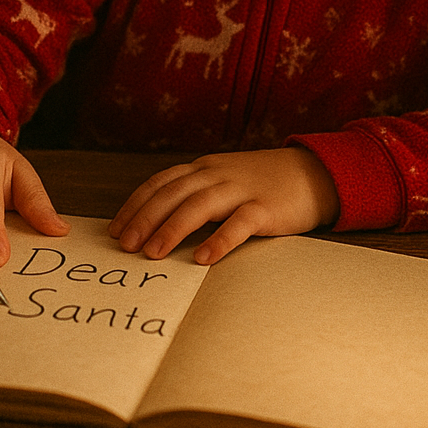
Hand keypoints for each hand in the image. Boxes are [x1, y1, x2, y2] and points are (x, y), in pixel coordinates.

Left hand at [108, 147, 340, 264]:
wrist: (312, 173)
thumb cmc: (261, 184)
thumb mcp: (223, 180)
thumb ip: (195, 194)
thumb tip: (156, 224)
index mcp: (204, 168)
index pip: (160, 183)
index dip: (136, 205)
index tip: (115, 229)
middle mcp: (217, 174)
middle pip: (173, 193)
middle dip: (145, 219)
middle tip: (125, 246)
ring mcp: (242, 189)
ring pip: (199, 206)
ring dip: (172, 229)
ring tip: (152, 254)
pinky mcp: (266, 208)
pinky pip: (239, 223)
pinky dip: (218, 240)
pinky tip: (202, 258)